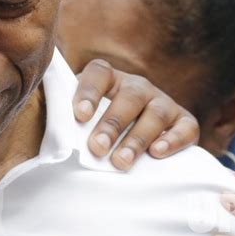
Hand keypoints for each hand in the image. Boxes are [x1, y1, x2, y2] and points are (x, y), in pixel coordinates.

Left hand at [73, 59, 198, 170]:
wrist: (133, 132)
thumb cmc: (97, 124)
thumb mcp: (81, 115)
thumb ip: (65, 113)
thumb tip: (48, 123)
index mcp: (109, 78)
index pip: (99, 74)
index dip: (89, 92)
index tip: (79, 116)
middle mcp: (138, 86)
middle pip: (129, 97)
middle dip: (112, 124)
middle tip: (97, 148)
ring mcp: (162, 101)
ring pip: (156, 114)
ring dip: (137, 138)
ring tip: (121, 161)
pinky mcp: (184, 120)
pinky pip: (186, 127)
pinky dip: (173, 140)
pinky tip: (157, 153)